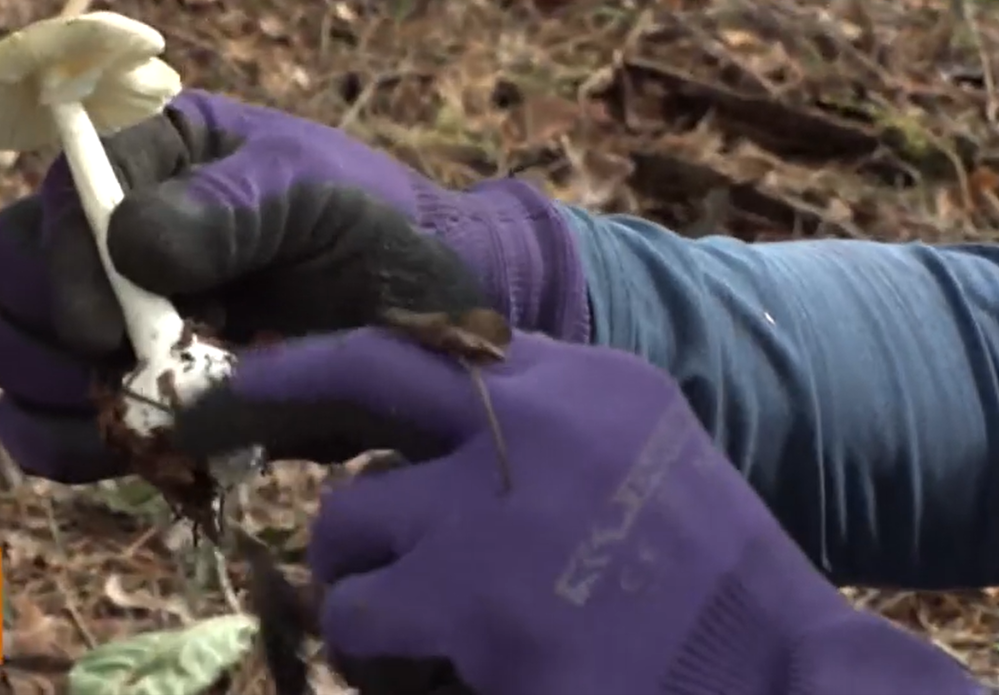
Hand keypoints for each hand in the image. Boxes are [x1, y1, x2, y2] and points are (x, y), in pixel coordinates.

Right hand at [0, 90, 589, 481]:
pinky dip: (71, 447)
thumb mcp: (316, 194)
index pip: (56, 197)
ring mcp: (106, 312)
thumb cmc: (376, 231)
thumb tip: (128, 244)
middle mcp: (106, 227)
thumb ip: (227, 207)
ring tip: (151, 403)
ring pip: (9, 352)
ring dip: (61, 391)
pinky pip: (40, 429)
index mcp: (146, 153)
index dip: (66, 265)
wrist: (425, 322)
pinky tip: (142, 446)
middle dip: (54, 328)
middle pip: (6, 272)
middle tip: (133, 363)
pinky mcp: (122, 390)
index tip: (111, 330)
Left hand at [170, 331, 969, 694]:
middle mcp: (540, 420)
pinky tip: (441, 676)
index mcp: (587, 385)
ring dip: (360, 588)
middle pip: (366, 371)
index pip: (435, 338)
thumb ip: (543, 430)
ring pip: (345, 527)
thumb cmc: (715, 601)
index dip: (343, 354)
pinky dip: (378, 656)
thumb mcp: (643, 467)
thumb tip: (415, 433)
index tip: (276, 366)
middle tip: (210, 410)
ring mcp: (501, 510)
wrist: (788, 691)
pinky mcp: (475, 605)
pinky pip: (359, 619)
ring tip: (420, 635)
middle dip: (271, 387)